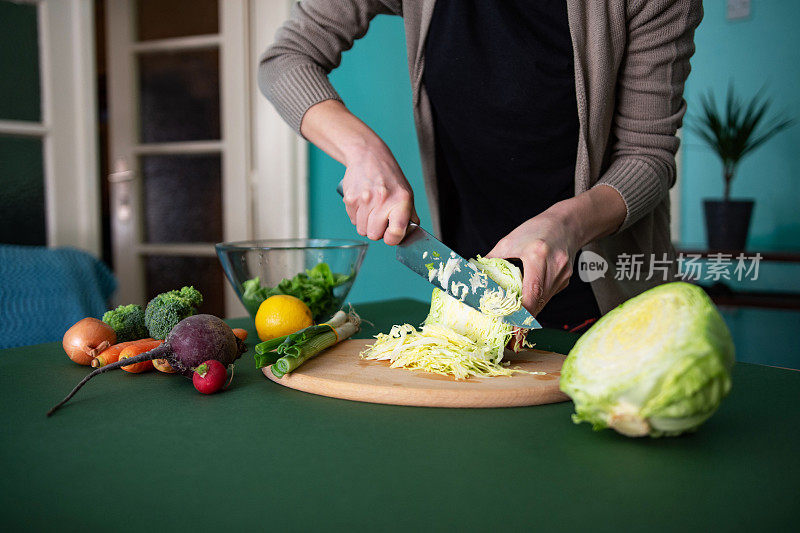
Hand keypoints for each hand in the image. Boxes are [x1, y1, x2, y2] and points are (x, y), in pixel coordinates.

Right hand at [341, 146, 418, 245]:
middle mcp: (382, 200)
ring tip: (371, 208)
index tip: (391, 235)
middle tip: (380, 217)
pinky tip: (363, 203)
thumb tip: (409, 235)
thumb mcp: (406, 193)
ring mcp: (364, 200)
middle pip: (374, 235)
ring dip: (366, 224)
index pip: (395, 232)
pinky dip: (358, 216)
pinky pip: (353, 220)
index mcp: (401, 200)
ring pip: (362, 230)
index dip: (392, 238)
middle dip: (377, 230)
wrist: (368, 156)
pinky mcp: (350, 199)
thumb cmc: (389, 177)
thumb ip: (410, 216)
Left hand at [486, 185, 626, 315]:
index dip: (523, 314)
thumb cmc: (537, 230)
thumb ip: (492, 260)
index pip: (532, 292)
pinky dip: (537, 300)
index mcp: (538, 255)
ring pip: (544, 302)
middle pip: (539, 302)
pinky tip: (527, 299)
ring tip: (516, 318)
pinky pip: (548, 296)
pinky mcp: (565, 280)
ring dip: (530, 311)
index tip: (512, 327)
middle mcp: (554, 267)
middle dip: (524, 319)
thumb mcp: (509, 242)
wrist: (566, 224)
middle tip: (510, 331)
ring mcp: (562, 275)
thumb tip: (476, 276)